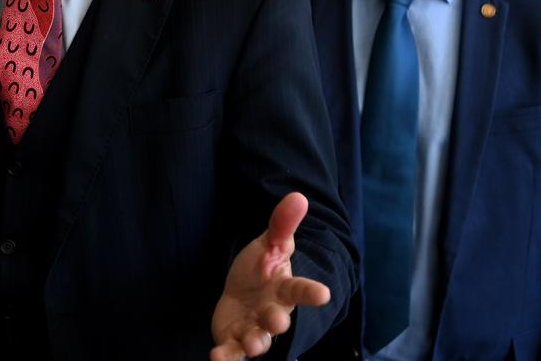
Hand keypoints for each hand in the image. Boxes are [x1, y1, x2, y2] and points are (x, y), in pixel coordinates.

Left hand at [209, 192, 330, 360]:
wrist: (241, 293)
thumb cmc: (260, 269)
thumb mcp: (269, 244)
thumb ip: (282, 224)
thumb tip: (298, 195)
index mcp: (284, 289)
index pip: (300, 289)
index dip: (311, 292)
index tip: (324, 293)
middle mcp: (273, 312)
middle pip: (278, 319)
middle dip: (278, 321)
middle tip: (277, 320)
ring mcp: (255, 329)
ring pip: (259, 341)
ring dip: (255, 344)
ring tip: (252, 345)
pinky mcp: (234, 340)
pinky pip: (232, 352)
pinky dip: (225, 357)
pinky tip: (216, 358)